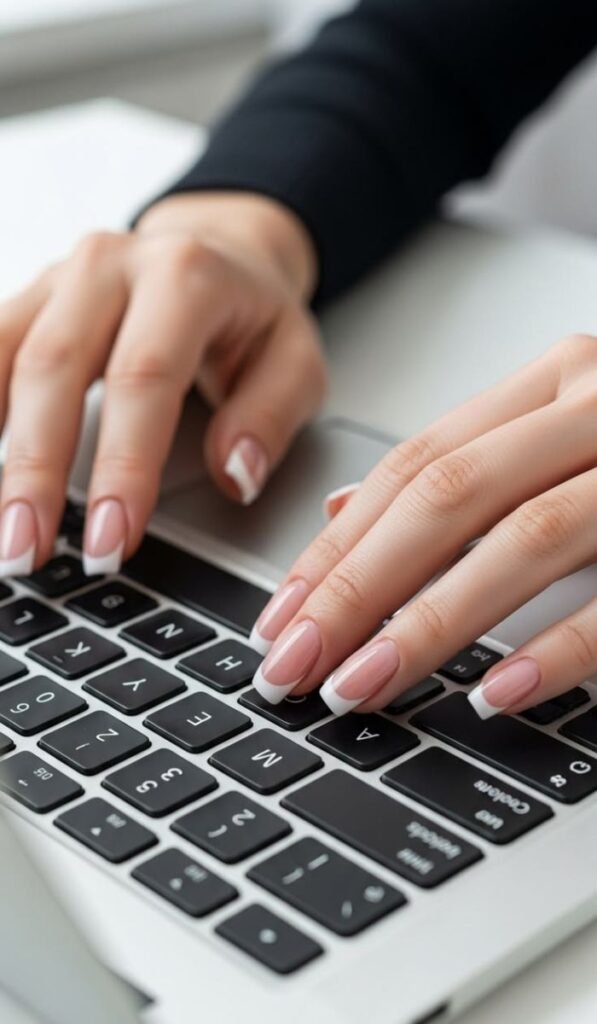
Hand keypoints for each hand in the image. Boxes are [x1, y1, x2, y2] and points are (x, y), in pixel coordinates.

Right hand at [0, 191, 324, 576]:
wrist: (220, 250)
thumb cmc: (255, 317)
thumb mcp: (298, 361)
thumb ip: (270, 417)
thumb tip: (234, 475)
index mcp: (186, 277)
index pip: (144, 378)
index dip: (124, 466)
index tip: (113, 539)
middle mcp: (111, 264)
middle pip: (54, 367)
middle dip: (36, 470)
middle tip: (26, 550)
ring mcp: (60, 276)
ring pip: (6, 356)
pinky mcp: (30, 296)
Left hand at [251, 334, 596, 717]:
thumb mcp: (558, 426)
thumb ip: (460, 464)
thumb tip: (343, 515)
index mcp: (555, 379)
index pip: (412, 463)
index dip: (335, 546)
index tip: (280, 618)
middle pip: (447, 497)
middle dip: (356, 589)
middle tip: (293, 666)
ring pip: (524, 538)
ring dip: (431, 624)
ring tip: (361, 689)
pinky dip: (559, 646)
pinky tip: (494, 693)